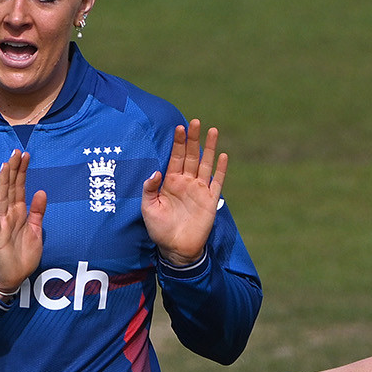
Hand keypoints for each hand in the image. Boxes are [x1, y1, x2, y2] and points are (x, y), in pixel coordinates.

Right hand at [0, 149, 45, 296]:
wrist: (14, 275)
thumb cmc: (23, 254)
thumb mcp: (36, 230)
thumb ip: (37, 211)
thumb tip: (41, 191)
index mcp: (19, 212)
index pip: (20, 187)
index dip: (22, 171)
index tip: (25, 155)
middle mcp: (9, 214)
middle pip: (11, 187)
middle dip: (13, 170)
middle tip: (16, 152)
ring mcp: (1, 222)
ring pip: (2, 198)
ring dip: (4, 182)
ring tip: (6, 165)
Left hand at [142, 120, 226, 266]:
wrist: (176, 249)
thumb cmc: (159, 229)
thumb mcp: (148, 208)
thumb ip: (149, 188)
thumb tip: (156, 171)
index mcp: (170, 182)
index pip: (175, 157)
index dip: (178, 143)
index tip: (179, 127)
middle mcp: (186, 182)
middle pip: (191, 156)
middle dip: (193, 139)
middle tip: (195, 122)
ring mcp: (199, 190)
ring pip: (206, 164)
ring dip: (210, 148)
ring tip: (213, 130)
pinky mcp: (210, 201)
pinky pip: (217, 182)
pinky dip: (221, 170)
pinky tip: (223, 156)